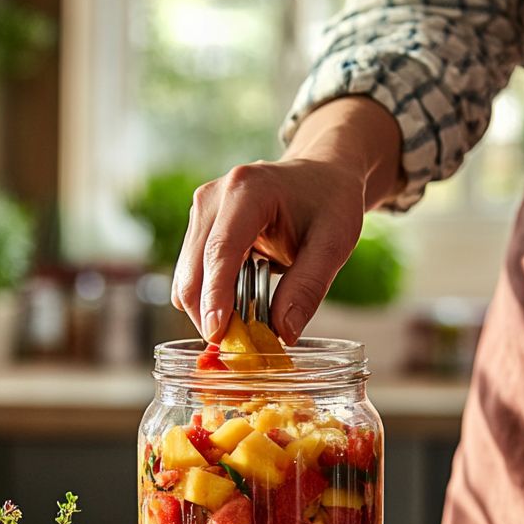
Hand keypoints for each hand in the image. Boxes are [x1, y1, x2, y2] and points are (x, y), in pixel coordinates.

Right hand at [171, 97, 402, 342]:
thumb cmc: (330, 202)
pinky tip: (238, 309)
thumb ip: (309, 286)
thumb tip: (284, 333)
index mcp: (247, 190)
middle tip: (238, 348)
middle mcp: (214, 197)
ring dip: (209, 308)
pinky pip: (194, 273)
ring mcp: (201, 210)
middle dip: (209, 312)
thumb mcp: (335, 242)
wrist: (320, 175)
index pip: (221, 250)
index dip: (216, 296)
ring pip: (188, 275)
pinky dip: (211, 298)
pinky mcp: (199, 227)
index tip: (217, 334)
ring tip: (245, 328)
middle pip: (194, 267)